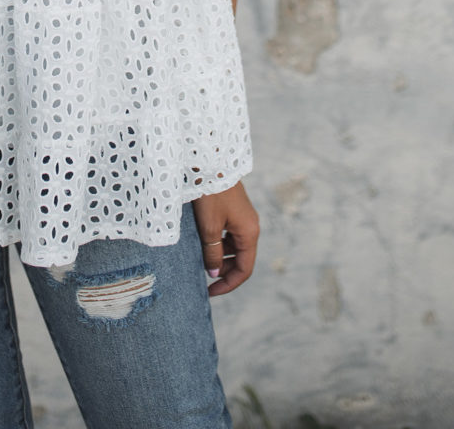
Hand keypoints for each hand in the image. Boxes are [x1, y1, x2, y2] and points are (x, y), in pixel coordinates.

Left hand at [191, 181, 258, 296]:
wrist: (210, 161)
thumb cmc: (210, 193)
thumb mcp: (209, 227)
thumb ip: (213, 252)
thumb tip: (215, 273)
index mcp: (249, 233)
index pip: (244, 269)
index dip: (228, 284)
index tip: (210, 291)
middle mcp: (251, 226)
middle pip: (242, 259)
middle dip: (225, 272)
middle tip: (205, 278)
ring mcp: (244, 218)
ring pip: (235, 247)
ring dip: (222, 257)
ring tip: (202, 260)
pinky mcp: (235, 210)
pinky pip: (231, 235)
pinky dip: (220, 244)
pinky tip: (205, 243)